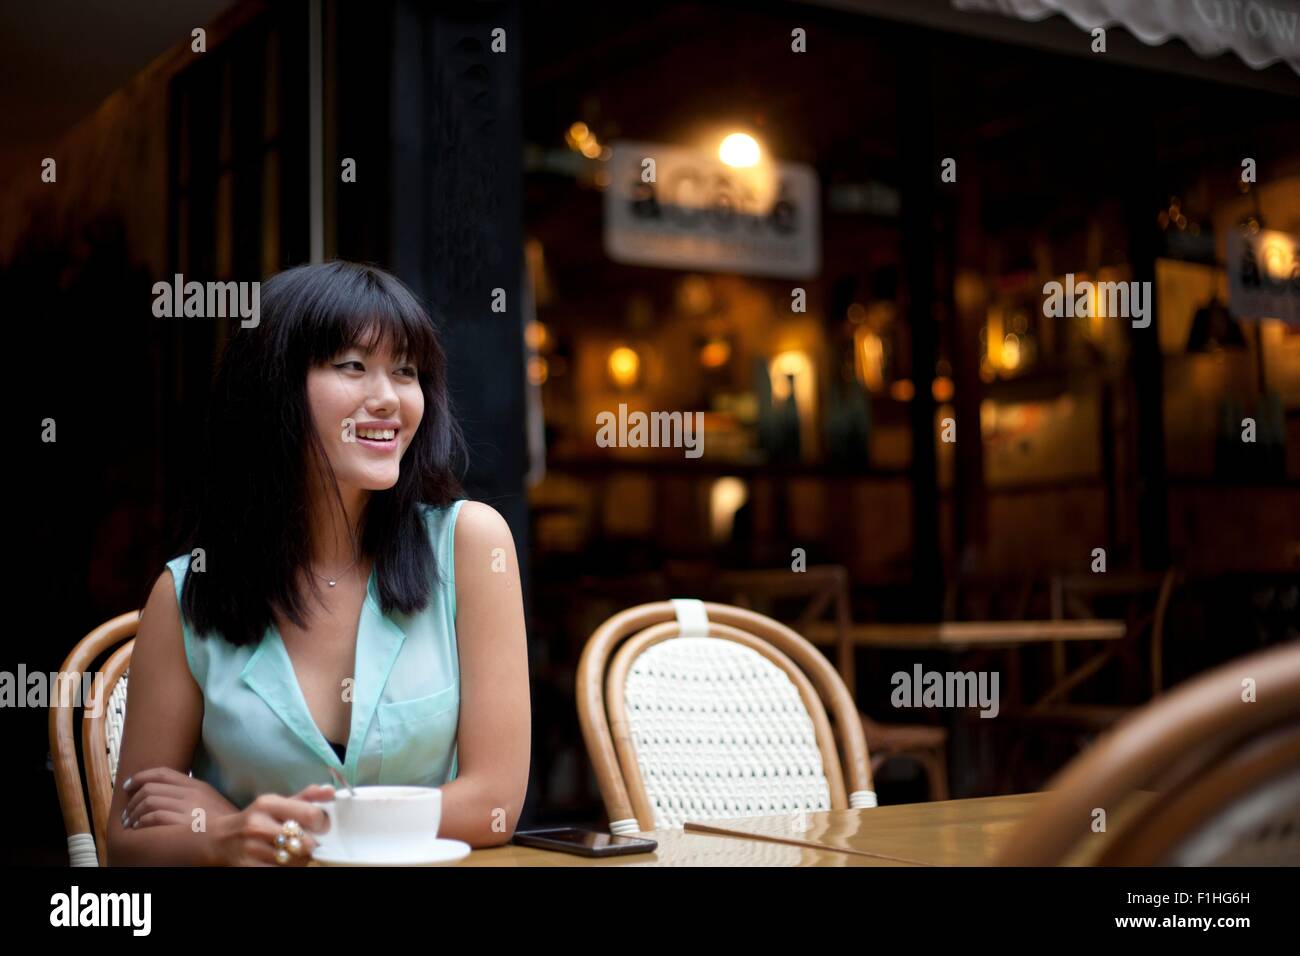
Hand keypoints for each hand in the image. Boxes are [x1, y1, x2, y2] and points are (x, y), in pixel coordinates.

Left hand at [123, 767, 238, 829]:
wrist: (238, 837)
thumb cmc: (223, 823)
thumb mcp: (210, 800)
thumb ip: (191, 793)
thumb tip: (165, 793)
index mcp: (197, 785)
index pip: (162, 773)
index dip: (140, 777)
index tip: (128, 785)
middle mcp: (192, 793)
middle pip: (151, 788)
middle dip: (132, 801)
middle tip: (126, 813)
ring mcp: (188, 808)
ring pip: (149, 802)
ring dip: (133, 814)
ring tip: (130, 823)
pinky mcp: (184, 823)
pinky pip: (154, 817)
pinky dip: (141, 822)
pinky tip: (138, 829)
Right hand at [205, 785, 335, 866]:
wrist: (220, 840)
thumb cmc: (257, 820)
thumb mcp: (277, 803)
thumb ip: (306, 797)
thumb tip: (331, 792)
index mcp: (268, 804)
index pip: (310, 815)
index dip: (322, 823)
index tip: (320, 827)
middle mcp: (258, 825)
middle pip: (304, 842)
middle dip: (311, 845)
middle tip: (308, 843)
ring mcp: (251, 849)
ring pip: (295, 861)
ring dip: (301, 859)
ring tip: (295, 853)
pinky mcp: (248, 867)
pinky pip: (281, 872)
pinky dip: (289, 869)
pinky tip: (284, 862)